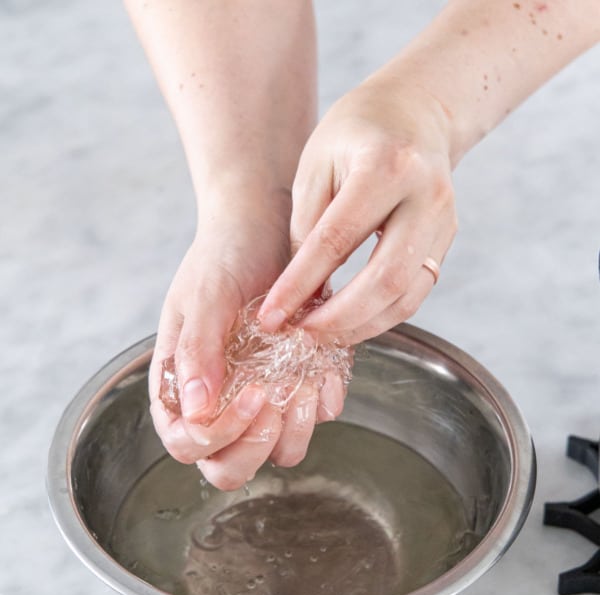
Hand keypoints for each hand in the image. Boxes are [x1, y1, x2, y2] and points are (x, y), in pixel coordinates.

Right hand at [149, 214, 345, 490]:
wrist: (265, 226)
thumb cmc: (223, 257)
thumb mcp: (204, 297)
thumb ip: (197, 352)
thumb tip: (194, 412)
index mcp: (181, 389)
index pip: (186, 446)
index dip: (217, 437)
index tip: (251, 394)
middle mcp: (217, 405)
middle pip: (229, 468)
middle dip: (255, 446)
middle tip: (274, 400)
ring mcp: (260, 402)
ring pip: (277, 454)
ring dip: (294, 429)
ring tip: (301, 381)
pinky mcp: (297, 388)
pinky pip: (314, 419)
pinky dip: (323, 401)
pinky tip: (323, 368)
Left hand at [258, 76, 456, 344]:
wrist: (414, 112)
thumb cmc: (355, 134)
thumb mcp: (316, 164)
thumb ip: (307, 227)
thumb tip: (298, 292)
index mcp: (386, 166)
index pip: (336, 240)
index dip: (301, 284)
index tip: (271, 316)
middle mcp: (425, 196)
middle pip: (385, 279)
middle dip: (338, 319)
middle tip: (301, 336)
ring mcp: (444, 222)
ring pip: (406, 296)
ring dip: (361, 326)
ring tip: (321, 337)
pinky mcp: (446, 242)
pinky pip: (415, 294)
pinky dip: (380, 317)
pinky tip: (349, 324)